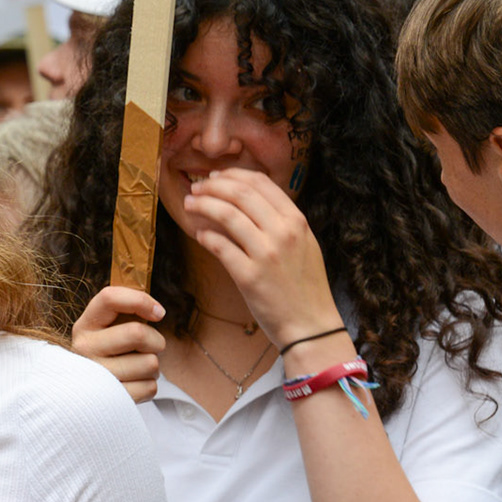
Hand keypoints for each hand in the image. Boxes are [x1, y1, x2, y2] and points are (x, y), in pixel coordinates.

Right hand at [70, 287, 167, 402]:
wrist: (87, 393)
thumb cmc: (109, 353)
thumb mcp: (109, 328)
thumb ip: (126, 312)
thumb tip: (157, 311)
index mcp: (86, 325)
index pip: (110, 298)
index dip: (141, 300)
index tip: (158, 313)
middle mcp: (85, 348)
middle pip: (137, 333)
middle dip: (156, 340)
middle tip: (152, 346)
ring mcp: (96, 375)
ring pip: (149, 363)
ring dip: (152, 366)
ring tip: (138, 367)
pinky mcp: (110, 399)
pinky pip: (150, 387)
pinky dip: (149, 385)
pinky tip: (134, 383)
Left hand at [178, 169, 337, 347]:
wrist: (311, 325)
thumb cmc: (304, 286)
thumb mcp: (303, 244)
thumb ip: (279, 222)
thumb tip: (242, 201)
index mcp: (296, 221)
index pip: (260, 183)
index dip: (232, 175)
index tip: (215, 177)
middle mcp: (283, 232)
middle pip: (239, 193)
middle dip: (212, 186)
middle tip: (196, 188)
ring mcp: (266, 254)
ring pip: (226, 215)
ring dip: (202, 205)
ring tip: (190, 205)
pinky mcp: (249, 276)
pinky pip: (220, 246)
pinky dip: (205, 235)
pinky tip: (199, 234)